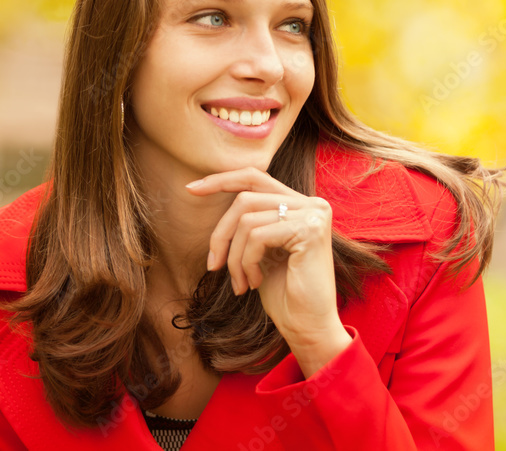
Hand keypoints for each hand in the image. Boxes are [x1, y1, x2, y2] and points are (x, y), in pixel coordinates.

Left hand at [186, 167, 347, 357]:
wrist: (309, 326)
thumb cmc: (284, 293)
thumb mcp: (262, 251)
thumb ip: (250, 223)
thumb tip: (209, 193)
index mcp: (301, 205)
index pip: (255, 178)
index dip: (222, 180)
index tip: (192, 188)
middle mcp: (312, 204)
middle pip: (245, 198)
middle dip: (221, 234)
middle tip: (213, 266)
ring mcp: (313, 214)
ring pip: (248, 219)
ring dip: (234, 256)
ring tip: (239, 282)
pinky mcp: (310, 229)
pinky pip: (257, 236)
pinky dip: (246, 262)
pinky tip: (253, 282)